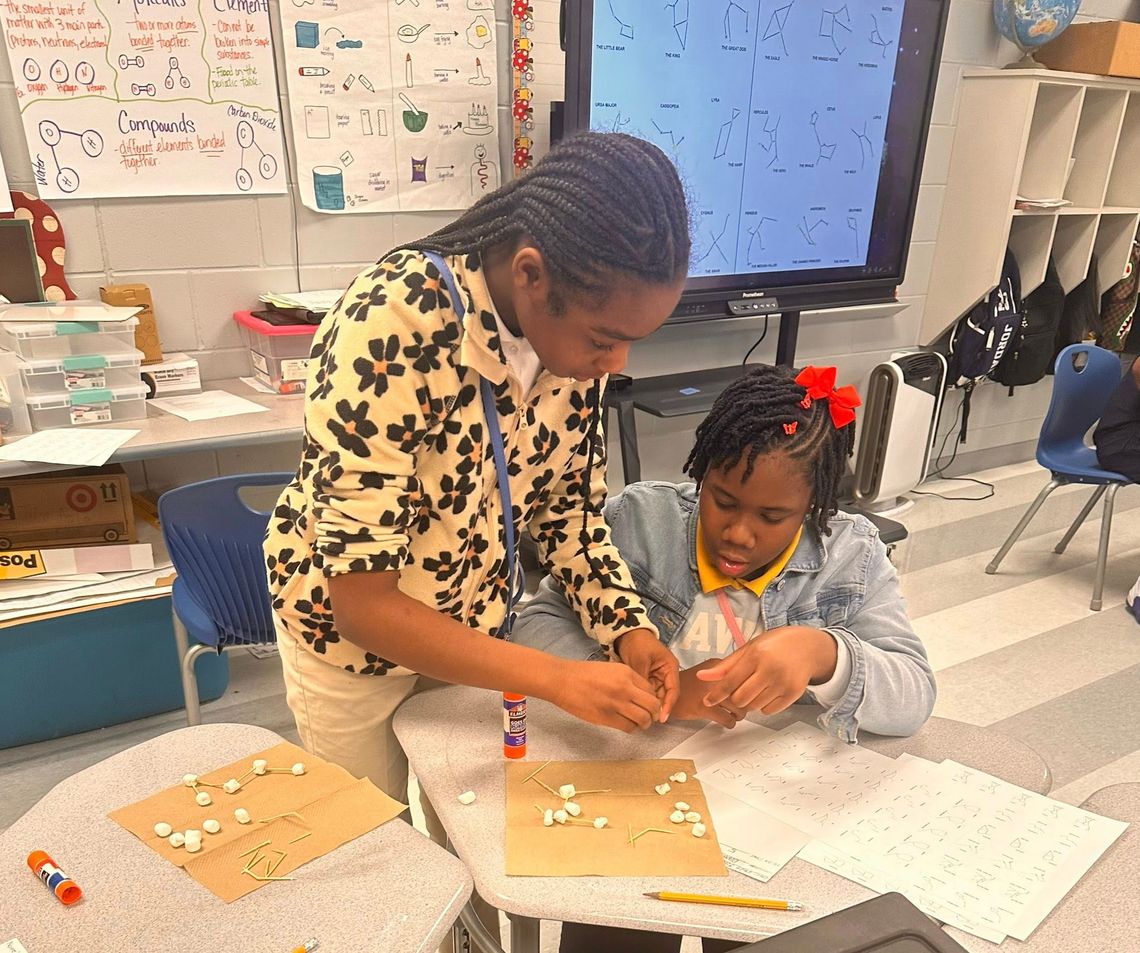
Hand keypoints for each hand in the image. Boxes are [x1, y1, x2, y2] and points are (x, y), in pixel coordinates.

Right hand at [551, 659, 661, 732]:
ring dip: (644, 723)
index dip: (653, 699)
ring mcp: (616, 703)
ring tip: (639, 723)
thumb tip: (640, 695)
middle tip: (650, 717)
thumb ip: (627, 680)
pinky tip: (626, 724)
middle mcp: (625, 687)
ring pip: (643, 719)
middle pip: (652, 705)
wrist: (563, 680)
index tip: (648, 704)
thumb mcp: (610, 669)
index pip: (651, 690)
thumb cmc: (583, 673)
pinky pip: (628, 727)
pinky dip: (631, 728)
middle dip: (654, 714)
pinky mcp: (606, 717)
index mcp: (626, 673)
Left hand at [614, 628, 679, 722]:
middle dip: (659, 707)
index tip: (661, 718)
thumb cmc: (637, 643)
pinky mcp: (650, 677)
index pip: (673, 690)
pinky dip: (646, 698)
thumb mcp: (640, 661)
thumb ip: (643, 679)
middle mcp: (667, 673)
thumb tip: (643, 699)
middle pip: (666, 695)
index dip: (668, 705)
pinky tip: (639, 706)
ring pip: (658, 695)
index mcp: (670, 667)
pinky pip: (650, 691)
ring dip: (652, 704)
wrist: (627, 634)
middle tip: (649, 719)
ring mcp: (658, 676)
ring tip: (643, 715)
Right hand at [671, 661, 745, 727]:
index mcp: (717, 666)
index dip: (747, 687)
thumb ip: (724, 676)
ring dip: (740, 715)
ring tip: (735, 716)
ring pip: (738, 707)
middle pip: (743, 692)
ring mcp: (709, 693)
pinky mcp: (703, 708)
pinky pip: (727, 719)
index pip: (744, 676)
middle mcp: (715, 678)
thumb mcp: (707, 673)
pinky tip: (727, 722)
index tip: (747, 694)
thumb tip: (746, 686)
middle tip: (742, 707)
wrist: (667, 693)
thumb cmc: (688, 685)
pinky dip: (730, 723)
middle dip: (745, 703)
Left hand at [696, 626, 836, 715]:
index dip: (716, 694)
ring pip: (754, 706)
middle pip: (741, 698)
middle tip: (739, 689)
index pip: (730, 681)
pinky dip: (764, 705)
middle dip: (735, 697)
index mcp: (757, 655)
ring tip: (755, 687)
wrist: (808, 647)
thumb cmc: (775, 645)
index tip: (707, 701)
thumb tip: (702, 676)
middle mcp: (770, 670)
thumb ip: (726, 665)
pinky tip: (767, 691)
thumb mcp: (749, 648)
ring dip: (750, 702)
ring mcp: (783, 683)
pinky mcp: (793, 694)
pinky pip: (769, 711)